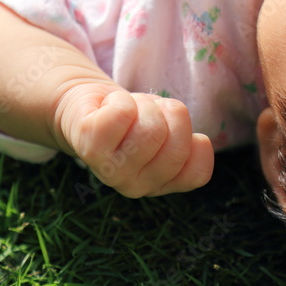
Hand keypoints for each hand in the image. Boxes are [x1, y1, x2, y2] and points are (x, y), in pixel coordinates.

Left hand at [55, 83, 214, 197]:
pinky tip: (110, 107)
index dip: (196, 141)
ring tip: (130, 110)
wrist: (86, 108)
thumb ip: (185, 140)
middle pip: (178, 146)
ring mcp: (111, 172)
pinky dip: (122, 99)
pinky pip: (123, 114)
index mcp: (161, 184)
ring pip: (151, 129)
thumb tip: (199, 142)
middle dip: (169, 114)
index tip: (174, 128)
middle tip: (149, 113)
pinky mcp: (89, 148)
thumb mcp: (168, 129)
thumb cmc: (134, 118)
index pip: (198, 172)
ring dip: (145, 105)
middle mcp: (137, 186)